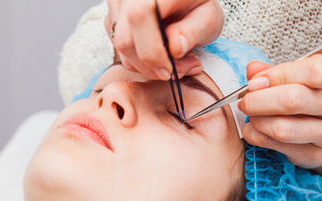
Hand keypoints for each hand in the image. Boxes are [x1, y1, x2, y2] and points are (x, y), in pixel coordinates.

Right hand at [105, 0, 223, 79]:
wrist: (183, 1)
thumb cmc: (198, 4)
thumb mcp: (208, 16)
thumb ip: (193, 31)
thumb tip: (175, 49)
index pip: (139, 17)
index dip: (152, 51)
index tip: (171, 71)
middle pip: (125, 39)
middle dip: (151, 66)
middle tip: (180, 71)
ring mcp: (116, 6)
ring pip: (121, 49)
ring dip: (148, 66)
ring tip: (177, 63)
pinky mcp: (112, 21)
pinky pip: (120, 50)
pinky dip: (141, 61)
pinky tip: (162, 57)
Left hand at [239, 53, 321, 179]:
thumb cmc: (308, 96)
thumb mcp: (295, 75)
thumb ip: (273, 71)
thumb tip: (253, 69)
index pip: (314, 72)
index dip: (277, 76)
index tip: (255, 82)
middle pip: (293, 100)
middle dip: (257, 101)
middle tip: (245, 101)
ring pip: (282, 128)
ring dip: (257, 121)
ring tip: (251, 116)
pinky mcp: (316, 154)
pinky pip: (276, 145)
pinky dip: (256, 137)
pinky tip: (254, 130)